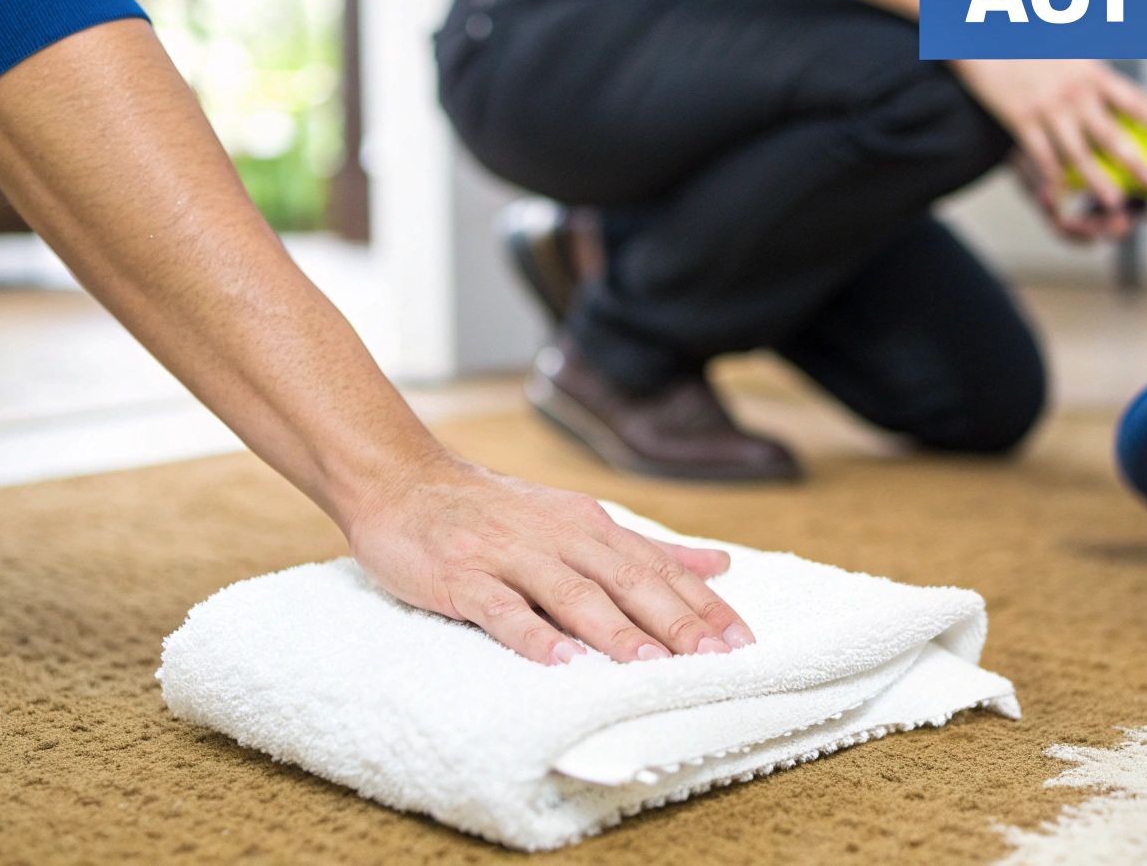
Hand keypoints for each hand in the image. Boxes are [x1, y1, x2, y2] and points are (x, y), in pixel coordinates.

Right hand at [344, 453, 755, 664]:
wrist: (402, 480)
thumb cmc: (494, 513)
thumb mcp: (577, 521)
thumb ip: (646, 548)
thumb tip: (718, 565)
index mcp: (590, 526)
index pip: (658, 568)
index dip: (702, 604)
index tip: (743, 640)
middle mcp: (559, 536)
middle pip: (627, 580)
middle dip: (675, 620)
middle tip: (715, 658)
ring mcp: (510, 555)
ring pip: (572, 594)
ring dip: (614, 630)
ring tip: (651, 665)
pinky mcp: (463, 576)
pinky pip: (502, 608)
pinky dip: (533, 635)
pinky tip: (560, 662)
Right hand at [954, 59, 1146, 240]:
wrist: (987, 41)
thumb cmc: (1033, 48)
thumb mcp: (1076, 54)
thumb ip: (1099, 81)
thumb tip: (1125, 106)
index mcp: (1094, 75)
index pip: (1136, 102)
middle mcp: (1075, 93)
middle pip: (1110, 134)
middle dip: (1134, 160)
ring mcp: (1048, 109)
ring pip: (1078, 152)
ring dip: (1097, 180)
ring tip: (1113, 200)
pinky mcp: (1021, 121)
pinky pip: (1041, 155)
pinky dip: (1053, 177)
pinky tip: (1062, 194)